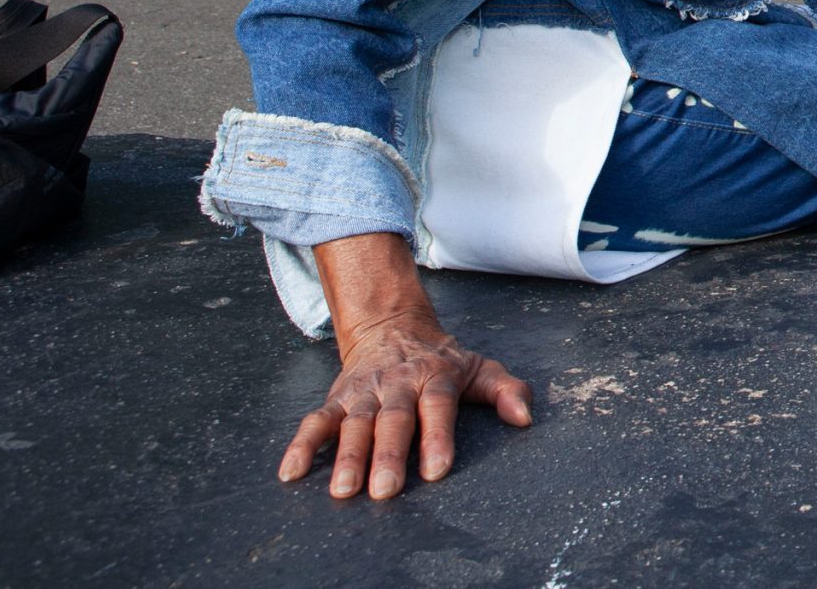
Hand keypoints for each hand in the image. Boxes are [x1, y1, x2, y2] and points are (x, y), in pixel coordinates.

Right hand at [279, 302, 532, 498]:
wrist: (392, 326)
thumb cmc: (441, 360)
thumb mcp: (478, 367)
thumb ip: (505, 390)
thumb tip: (525, 417)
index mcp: (435, 376)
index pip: (438, 406)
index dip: (438, 437)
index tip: (436, 470)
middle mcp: (398, 384)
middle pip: (393, 420)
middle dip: (389, 455)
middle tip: (385, 490)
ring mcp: (365, 392)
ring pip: (355, 423)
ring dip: (347, 456)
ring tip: (343, 489)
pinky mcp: (337, 398)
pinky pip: (317, 420)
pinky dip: (303, 444)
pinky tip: (291, 471)